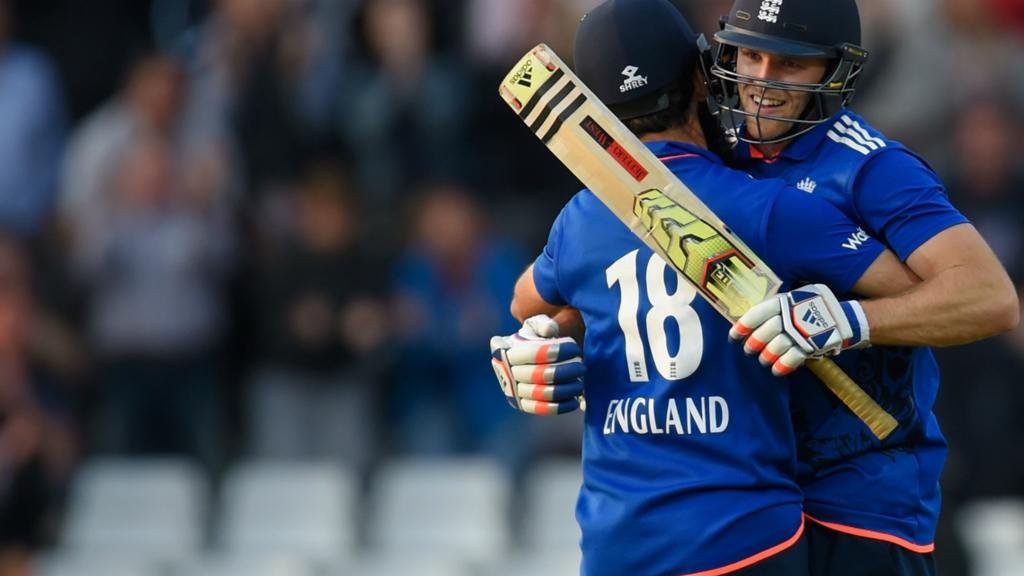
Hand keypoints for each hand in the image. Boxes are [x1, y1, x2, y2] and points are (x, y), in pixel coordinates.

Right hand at [490, 314, 583, 414]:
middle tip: (582, 366)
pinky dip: (561, 406)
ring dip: (566, 389)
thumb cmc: (533, 339)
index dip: (556, 350)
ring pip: (543, 393)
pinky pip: (542, 409)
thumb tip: (549, 330)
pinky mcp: (522, 405)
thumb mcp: (535, 326)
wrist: (523, 360)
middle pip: (539, 374)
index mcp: (506, 350)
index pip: (533, 352)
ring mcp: (513, 391)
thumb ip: (543, 324)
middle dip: (566, 370)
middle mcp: (506, 372)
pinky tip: (575, 399)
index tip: (575, 347)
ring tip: (581, 382)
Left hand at [728, 284, 868, 375]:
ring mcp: (801, 331)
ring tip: (763, 360)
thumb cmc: (814, 307)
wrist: (845, 318)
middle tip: (748, 350)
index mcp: (785, 301)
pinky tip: (776, 369)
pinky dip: (781, 366)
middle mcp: (791, 315)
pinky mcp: (811, 345)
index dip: (743, 325)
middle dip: (754, 343)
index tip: (733, 335)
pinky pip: (791, 359)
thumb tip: (752, 322)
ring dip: (766, 356)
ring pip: (775, 347)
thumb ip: (778, 307)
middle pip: (765, 332)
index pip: (758, 312)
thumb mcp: (796, 298)